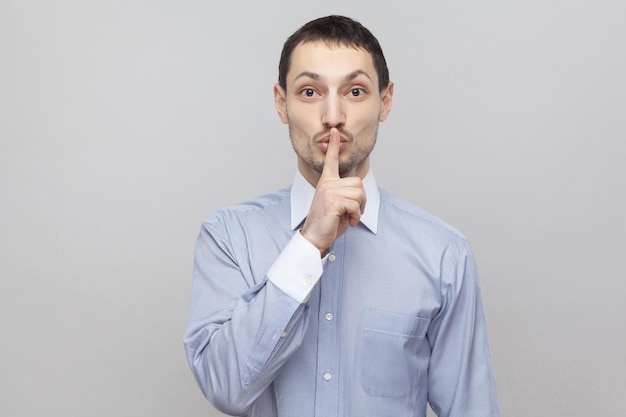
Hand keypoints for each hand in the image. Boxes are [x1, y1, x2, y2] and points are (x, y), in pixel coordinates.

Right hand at [300, 128, 366, 253]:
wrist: (314, 237)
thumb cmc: (327, 223)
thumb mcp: (337, 204)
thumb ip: (345, 193)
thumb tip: (358, 191)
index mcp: (326, 182)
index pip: (331, 161)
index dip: (333, 145)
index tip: (335, 131)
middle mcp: (326, 184)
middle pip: (358, 183)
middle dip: (361, 200)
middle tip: (354, 212)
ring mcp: (329, 192)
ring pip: (359, 194)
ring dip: (359, 209)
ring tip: (349, 217)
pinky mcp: (333, 202)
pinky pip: (355, 205)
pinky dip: (356, 216)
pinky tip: (348, 222)